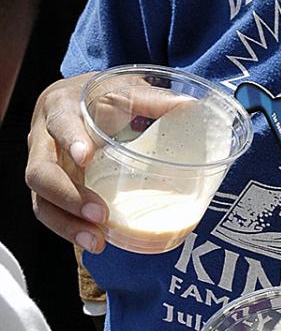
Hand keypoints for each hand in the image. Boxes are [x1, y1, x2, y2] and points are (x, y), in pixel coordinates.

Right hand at [26, 72, 185, 251]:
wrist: (78, 98)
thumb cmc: (102, 95)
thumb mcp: (124, 88)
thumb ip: (152, 99)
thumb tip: (190, 107)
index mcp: (62, 107)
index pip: (60, 123)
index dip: (70, 140)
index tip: (86, 156)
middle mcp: (43, 139)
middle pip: (40, 172)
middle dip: (67, 197)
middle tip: (100, 214)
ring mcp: (44, 166)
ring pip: (40, 200)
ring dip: (66, 224)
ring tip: (96, 241)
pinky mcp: (49, 188)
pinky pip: (51, 211)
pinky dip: (70, 229)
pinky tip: (94, 241)